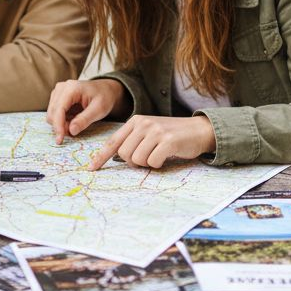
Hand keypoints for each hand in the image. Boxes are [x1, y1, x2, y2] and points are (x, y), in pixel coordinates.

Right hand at [46, 79, 125, 143]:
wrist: (105, 89)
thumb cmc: (104, 97)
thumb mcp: (99, 110)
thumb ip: (84, 120)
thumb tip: (71, 131)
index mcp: (72, 88)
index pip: (59, 109)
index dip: (58, 126)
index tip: (60, 140)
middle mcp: (62, 88)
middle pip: (52, 113)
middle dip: (60, 126)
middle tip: (74, 132)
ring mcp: (58, 91)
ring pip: (52, 114)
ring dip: (61, 124)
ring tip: (77, 124)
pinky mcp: (57, 97)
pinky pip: (54, 113)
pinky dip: (62, 121)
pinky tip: (73, 120)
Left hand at [87, 115, 214, 170]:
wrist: (199, 130)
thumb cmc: (173, 135)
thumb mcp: (150, 132)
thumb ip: (134, 141)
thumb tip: (117, 159)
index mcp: (136, 121)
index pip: (114, 141)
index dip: (101, 157)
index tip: (91, 169)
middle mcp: (144, 123)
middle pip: (124, 154)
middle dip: (134, 162)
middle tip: (148, 158)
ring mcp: (156, 131)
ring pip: (137, 160)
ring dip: (147, 164)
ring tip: (158, 155)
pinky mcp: (168, 141)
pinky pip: (152, 162)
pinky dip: (158, 164)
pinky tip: (166, 156)